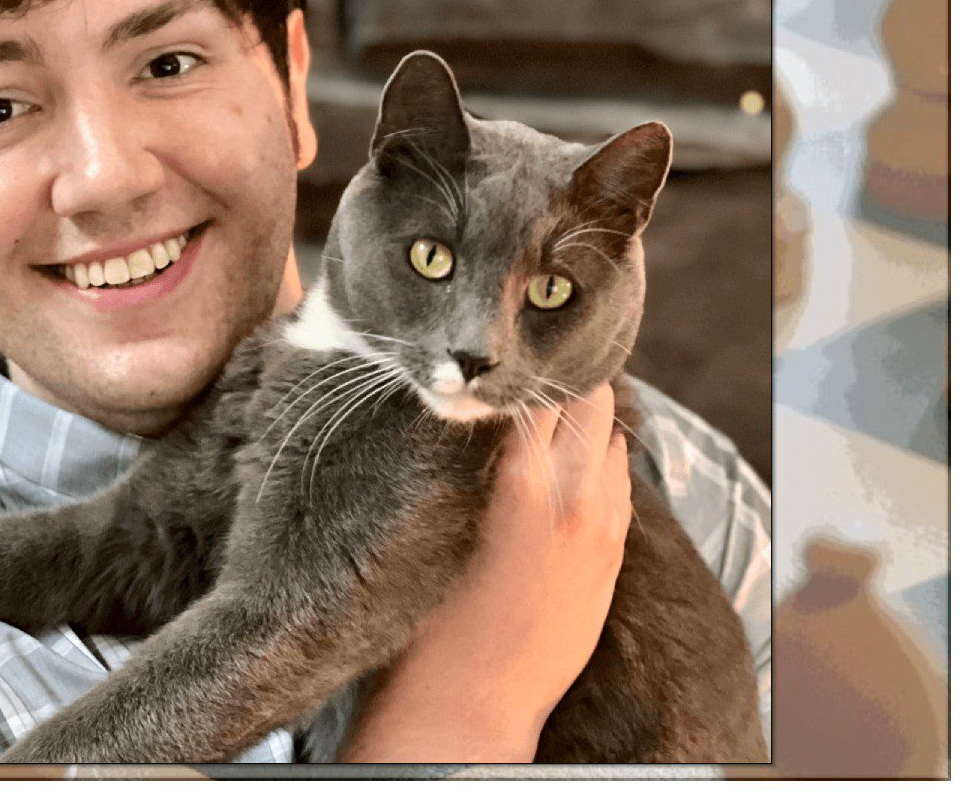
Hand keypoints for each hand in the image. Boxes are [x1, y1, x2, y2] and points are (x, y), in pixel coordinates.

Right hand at [341, 384, 630, 761]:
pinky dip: (600, 463)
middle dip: (565, 382)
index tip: (510, 353)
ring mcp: (600, 528)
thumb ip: (475, 461)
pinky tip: (572, 463)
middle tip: (534, 371)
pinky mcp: (611, 558)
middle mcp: (573, 497)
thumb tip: (486, 412)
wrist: (471, 699)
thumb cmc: (433, 611)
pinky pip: (620, 485)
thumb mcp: (443, 519)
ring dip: (587, 422)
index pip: (539, 393)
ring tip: (552, 411)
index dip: (525, 368)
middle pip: (591, 403)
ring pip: (612, 439)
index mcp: (522, 483)